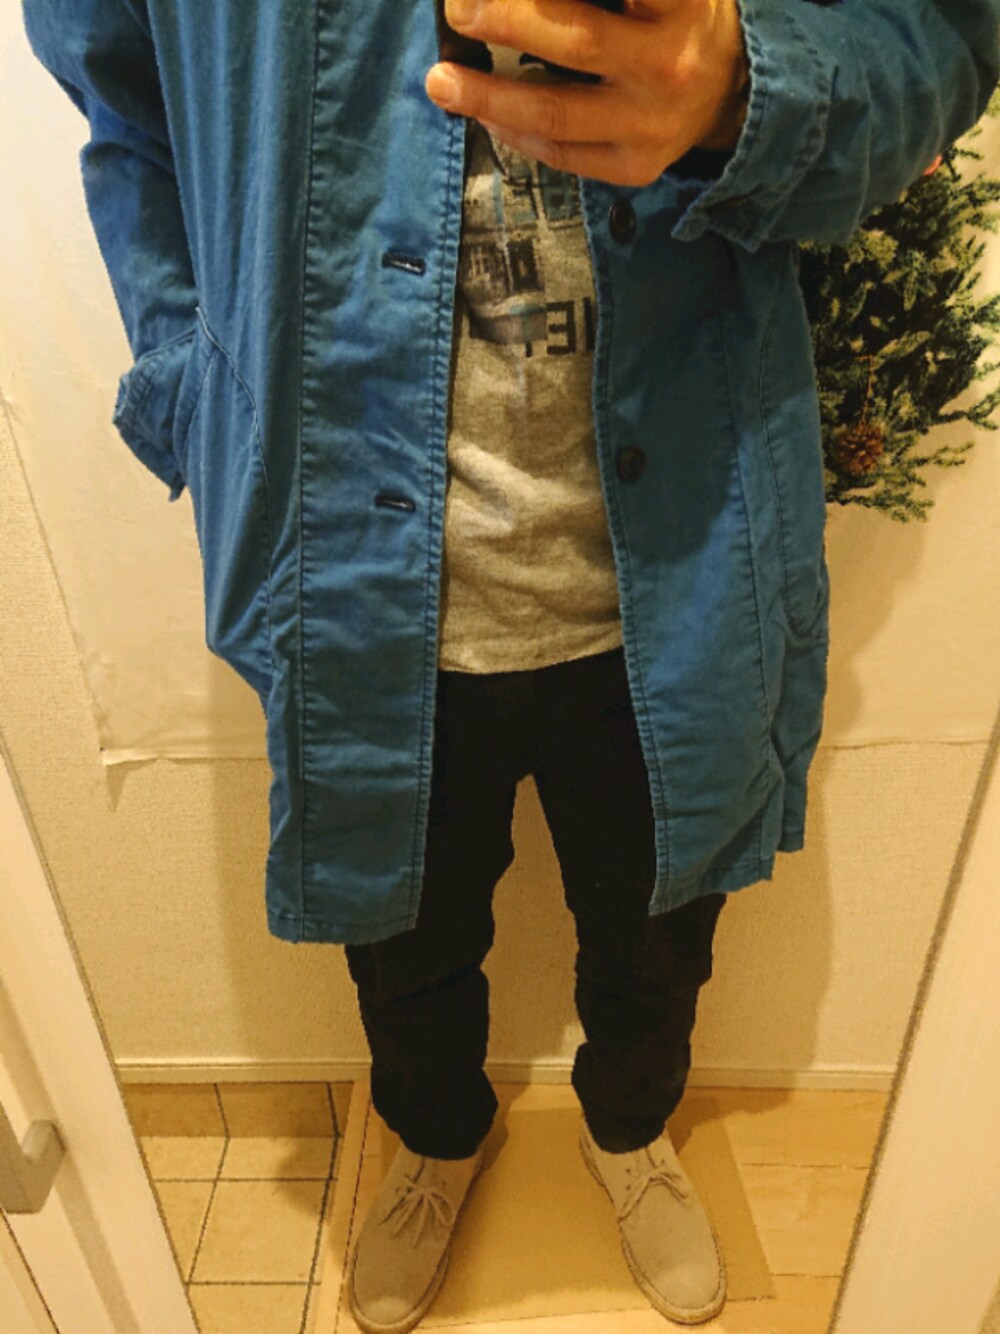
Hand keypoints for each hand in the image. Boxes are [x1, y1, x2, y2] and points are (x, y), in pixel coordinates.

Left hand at [425, 0, 750, 187]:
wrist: (733, 88)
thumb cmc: (679, 13)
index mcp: (682, 2)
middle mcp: (671, 65)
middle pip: (579, 42)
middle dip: (508, 22)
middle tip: (459, 9)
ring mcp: (654, 125)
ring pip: (557, 113)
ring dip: (488, 97)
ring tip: (441, 81)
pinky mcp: (637, 166)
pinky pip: (563, 153)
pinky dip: (514, 131)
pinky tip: (482, 110)